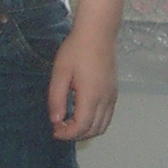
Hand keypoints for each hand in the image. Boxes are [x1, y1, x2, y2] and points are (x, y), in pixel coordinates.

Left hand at [48, 24, 118, 141]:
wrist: (98, 33)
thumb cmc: (76, 49)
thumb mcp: (60, 73)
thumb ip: (56, 98)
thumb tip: (55, 120)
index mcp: (91, 95)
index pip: (81, 127)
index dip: (67, 134)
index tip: (54, 130)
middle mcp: (105, 99)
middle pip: (93, 130)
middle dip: (75, 135)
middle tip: (59, 127)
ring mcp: (112, 96)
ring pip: (102, 126)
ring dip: (86, 130)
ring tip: (69, 122)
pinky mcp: (114, 92)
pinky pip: (107, 116)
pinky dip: (95, 123)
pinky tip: (81, 113)